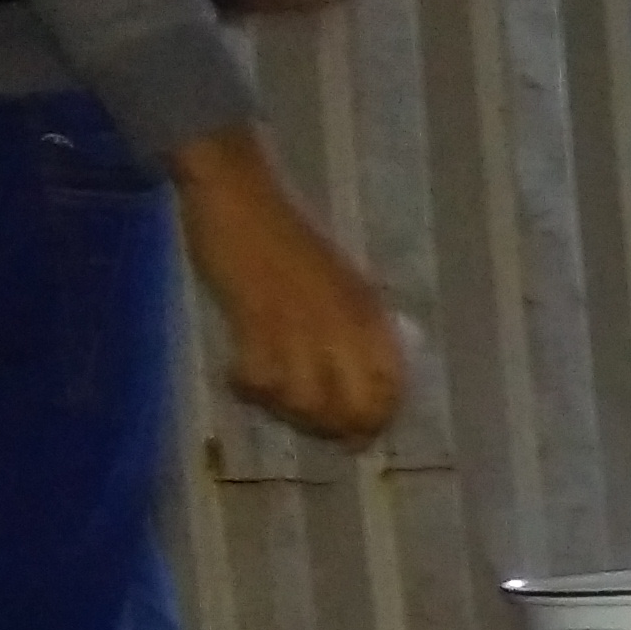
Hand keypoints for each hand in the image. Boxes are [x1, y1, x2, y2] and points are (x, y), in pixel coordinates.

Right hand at [169, 129, 406, 443]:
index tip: (353, 435)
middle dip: (333, 430)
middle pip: (356, 410)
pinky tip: (238, 376)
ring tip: (268, 396)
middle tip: (303, 422)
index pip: (393, 388)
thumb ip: (353, 328)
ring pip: (307, 405)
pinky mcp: (256, 320)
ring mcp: (302, 325)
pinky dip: (249, 389)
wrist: (242, 194)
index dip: (376, 421)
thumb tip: (359, 383)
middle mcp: (345, 325)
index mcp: (371, 313)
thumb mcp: (340, 284)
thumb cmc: (288, 239)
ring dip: (285, 412)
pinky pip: (261, 382)